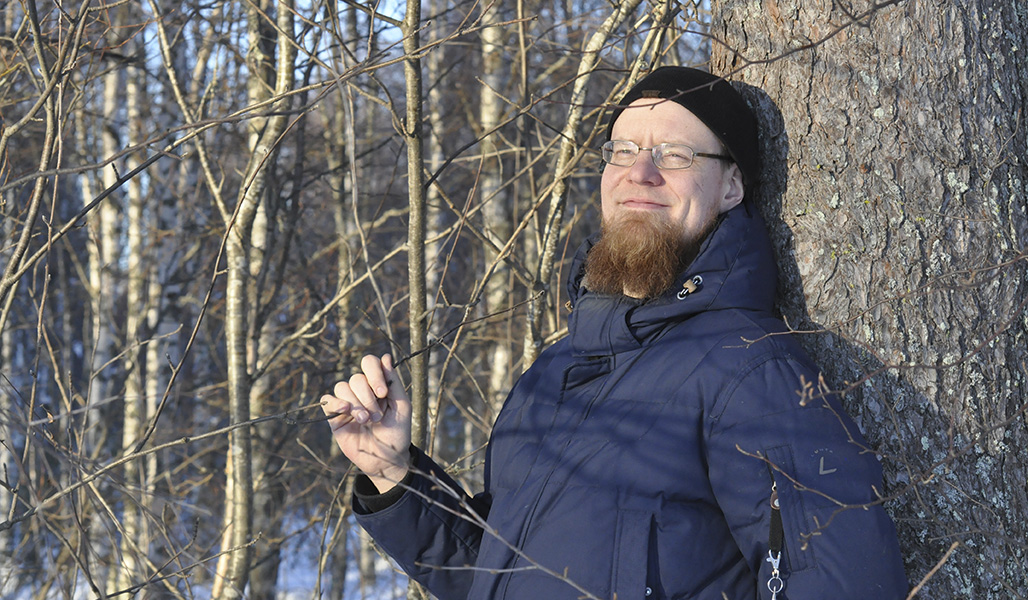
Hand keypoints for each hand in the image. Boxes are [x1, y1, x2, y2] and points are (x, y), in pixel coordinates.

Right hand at [321, 354, 411, 492]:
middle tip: (376, 416)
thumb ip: (393, 382)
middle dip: (367, 397)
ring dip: (355, 404)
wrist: (386, 459)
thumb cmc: (397, 433)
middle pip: (356, 378)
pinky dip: (335, 402)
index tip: (383, 393)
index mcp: (378, 385)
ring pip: (342, 387)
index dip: (374, 373)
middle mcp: (362, 391)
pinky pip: (327, 400)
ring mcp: (347, 403)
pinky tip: (345, 411)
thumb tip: (386, 356)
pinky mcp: (334, 416)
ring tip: (365, 421)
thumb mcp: (401, 406)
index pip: (369, 363)